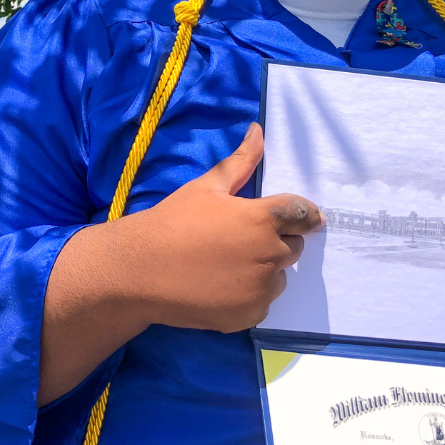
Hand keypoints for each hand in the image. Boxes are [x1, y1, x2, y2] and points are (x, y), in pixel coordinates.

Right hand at [40, 123, 322, 403]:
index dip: (304, 214)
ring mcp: (260, 288)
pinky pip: (262, 300)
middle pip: (293, 245)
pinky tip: (220, 284)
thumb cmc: (172, 222)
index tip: (302, 218)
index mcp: (262, 219)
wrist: (140, 271)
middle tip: (240, 239)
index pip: (303, 214)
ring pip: (279, 275)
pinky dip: (250, 293)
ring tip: (226, 263)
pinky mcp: (250, 314)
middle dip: (275, 239)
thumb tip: (258, 129)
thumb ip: (241, 161)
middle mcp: (269, 255)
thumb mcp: (206, 187)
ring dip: (264, 268)